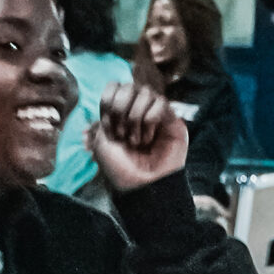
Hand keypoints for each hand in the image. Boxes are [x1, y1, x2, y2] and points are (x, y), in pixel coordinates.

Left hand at [84, 81, 188, 195]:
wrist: (141, 186)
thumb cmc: (119, 169)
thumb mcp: (101, 143)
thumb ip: (104, 116)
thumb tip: (111, 94)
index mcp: (119, 115)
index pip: (114, 88)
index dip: (108, 102)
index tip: (108, 127)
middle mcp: (138, 111)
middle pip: (128, 86)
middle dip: (120, 110)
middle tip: (121, 134)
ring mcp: (156, 115)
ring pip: (146, 92)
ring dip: (135, 118)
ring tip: (136, 141)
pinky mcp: (172, 120)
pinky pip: (161, 103)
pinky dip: (151, 120)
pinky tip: (150, 139)